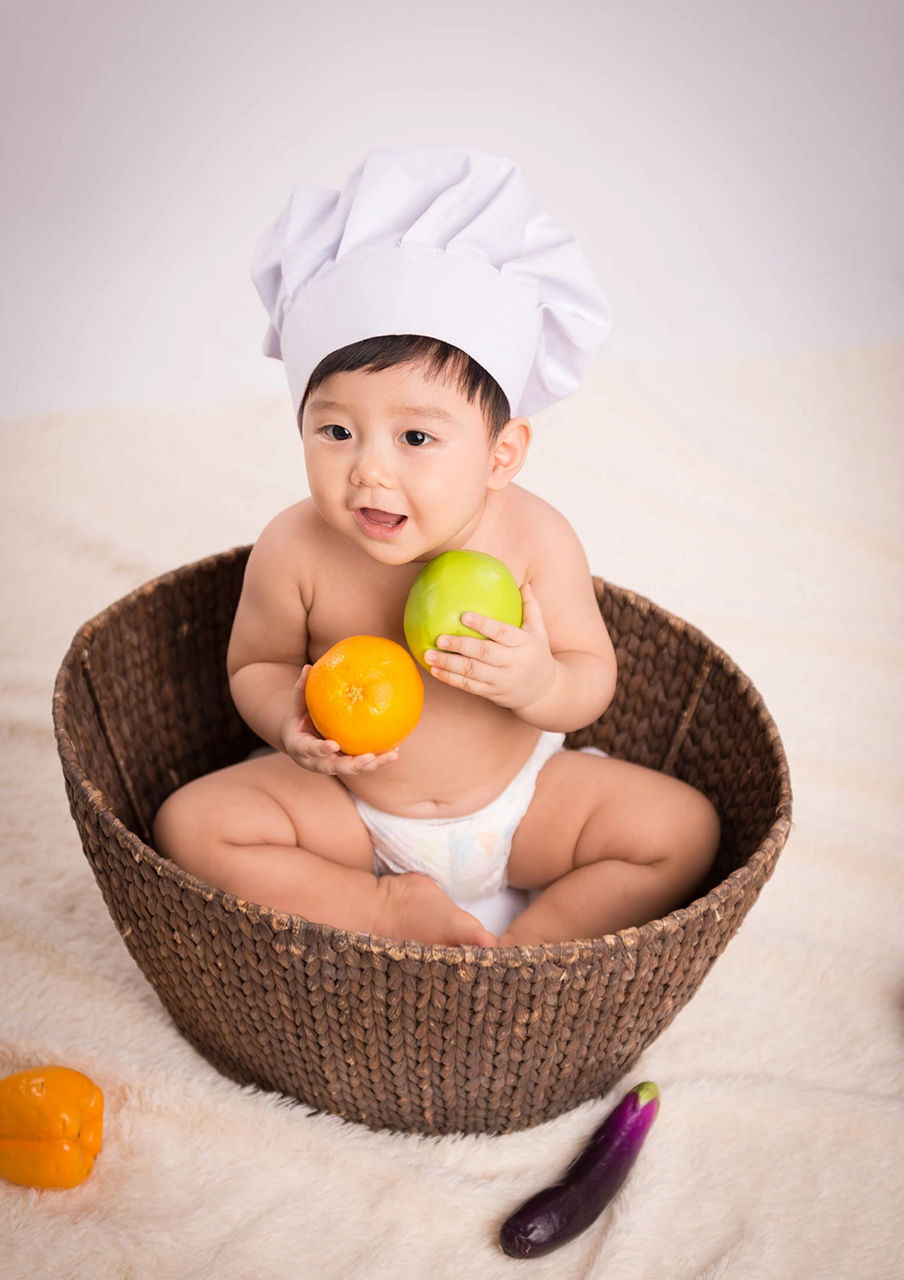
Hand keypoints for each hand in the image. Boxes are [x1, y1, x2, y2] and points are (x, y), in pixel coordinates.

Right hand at [280, 667, 399, 775]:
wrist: (299, 741)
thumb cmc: (298, 718)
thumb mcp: (297, 705)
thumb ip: (302, 689)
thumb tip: (309, 666)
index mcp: (301, 748)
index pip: (310, 750)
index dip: (321, 750)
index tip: (333, 745)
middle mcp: (317, 762)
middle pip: (336, 767)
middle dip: (353, 765)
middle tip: (369, 758)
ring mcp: (333, 765)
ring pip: (353, 769)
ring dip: (373, 764)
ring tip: (392, 755)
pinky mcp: (346, 764)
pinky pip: (363, 764)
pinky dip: (378, 759)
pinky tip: (395, 750)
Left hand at [425, 582, 556, 712]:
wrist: (544, 692)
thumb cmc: (537, 654)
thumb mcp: (539, 631)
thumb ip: (531, 607)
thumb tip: (524, 583)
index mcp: (524, 643)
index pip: (502, 632)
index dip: (483, 625)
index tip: (464, 616)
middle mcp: (513, 662)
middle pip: (484, 653)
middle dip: (460, 645)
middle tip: (439, 638)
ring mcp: (501, 680)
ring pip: (472, 672)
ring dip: (449, 664)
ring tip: (429, 655)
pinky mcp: (491, 692)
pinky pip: (468, 686)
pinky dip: (450, 679)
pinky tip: (434, 671)